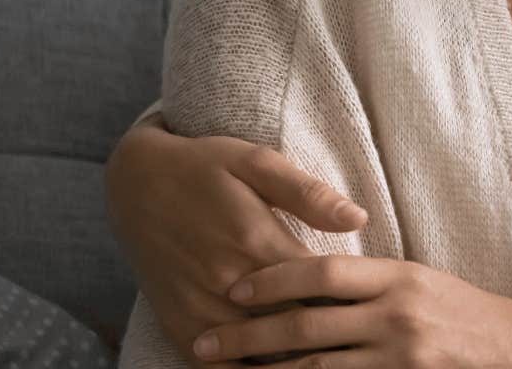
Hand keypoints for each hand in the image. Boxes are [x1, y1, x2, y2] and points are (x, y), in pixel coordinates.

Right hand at [103, 116, 366, 356]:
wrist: (135, 183)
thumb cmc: (206, 167)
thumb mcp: (257, 162)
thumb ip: (308, 194)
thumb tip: (359, 218)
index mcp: (257, 244)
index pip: (322, 291)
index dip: (352, 303)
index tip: (376, 309)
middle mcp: (228, 286)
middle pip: (295, 330)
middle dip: (330, 337)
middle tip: (361, 343)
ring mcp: (201, 311)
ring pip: (260, 358)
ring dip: (296, 361)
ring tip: (329, 361)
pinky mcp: (180, 326)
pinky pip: (218, 368)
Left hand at [190, 255, 511, 367]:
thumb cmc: (464, 311)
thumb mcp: (419, 281)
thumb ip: (369, 283)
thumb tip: (306, 283)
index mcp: (398, 277)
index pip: (322, 272)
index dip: (271, 280)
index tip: (234, 290)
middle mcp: (396, 315)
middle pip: (305, 324)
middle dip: (246, 335)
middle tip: (202, 342)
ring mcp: (400, 357)